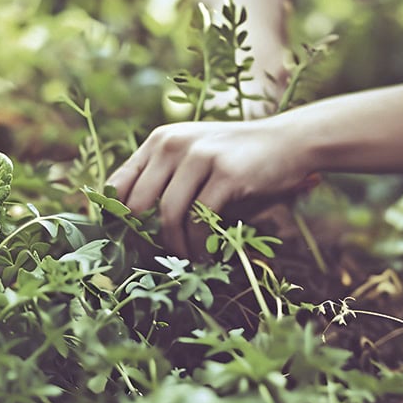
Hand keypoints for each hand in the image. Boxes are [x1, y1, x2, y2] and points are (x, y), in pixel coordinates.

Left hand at [108, 118, 311, 255]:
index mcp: (159, 141)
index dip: (116, 219)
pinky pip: (199, 219)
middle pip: (138, 203)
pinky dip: (198, 244)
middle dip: (144, 240)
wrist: (286, 142)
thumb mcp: (194, 159)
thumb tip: (138, 231)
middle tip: (156, 259)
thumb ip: (166, 181)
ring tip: (185, 260)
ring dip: (174, 247)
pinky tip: (204, 255)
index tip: (128, 244)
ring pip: (168, 214)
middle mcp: (173, 144)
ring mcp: (199, 155)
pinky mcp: (225, 173)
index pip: (117, 184)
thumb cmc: (236, 159)